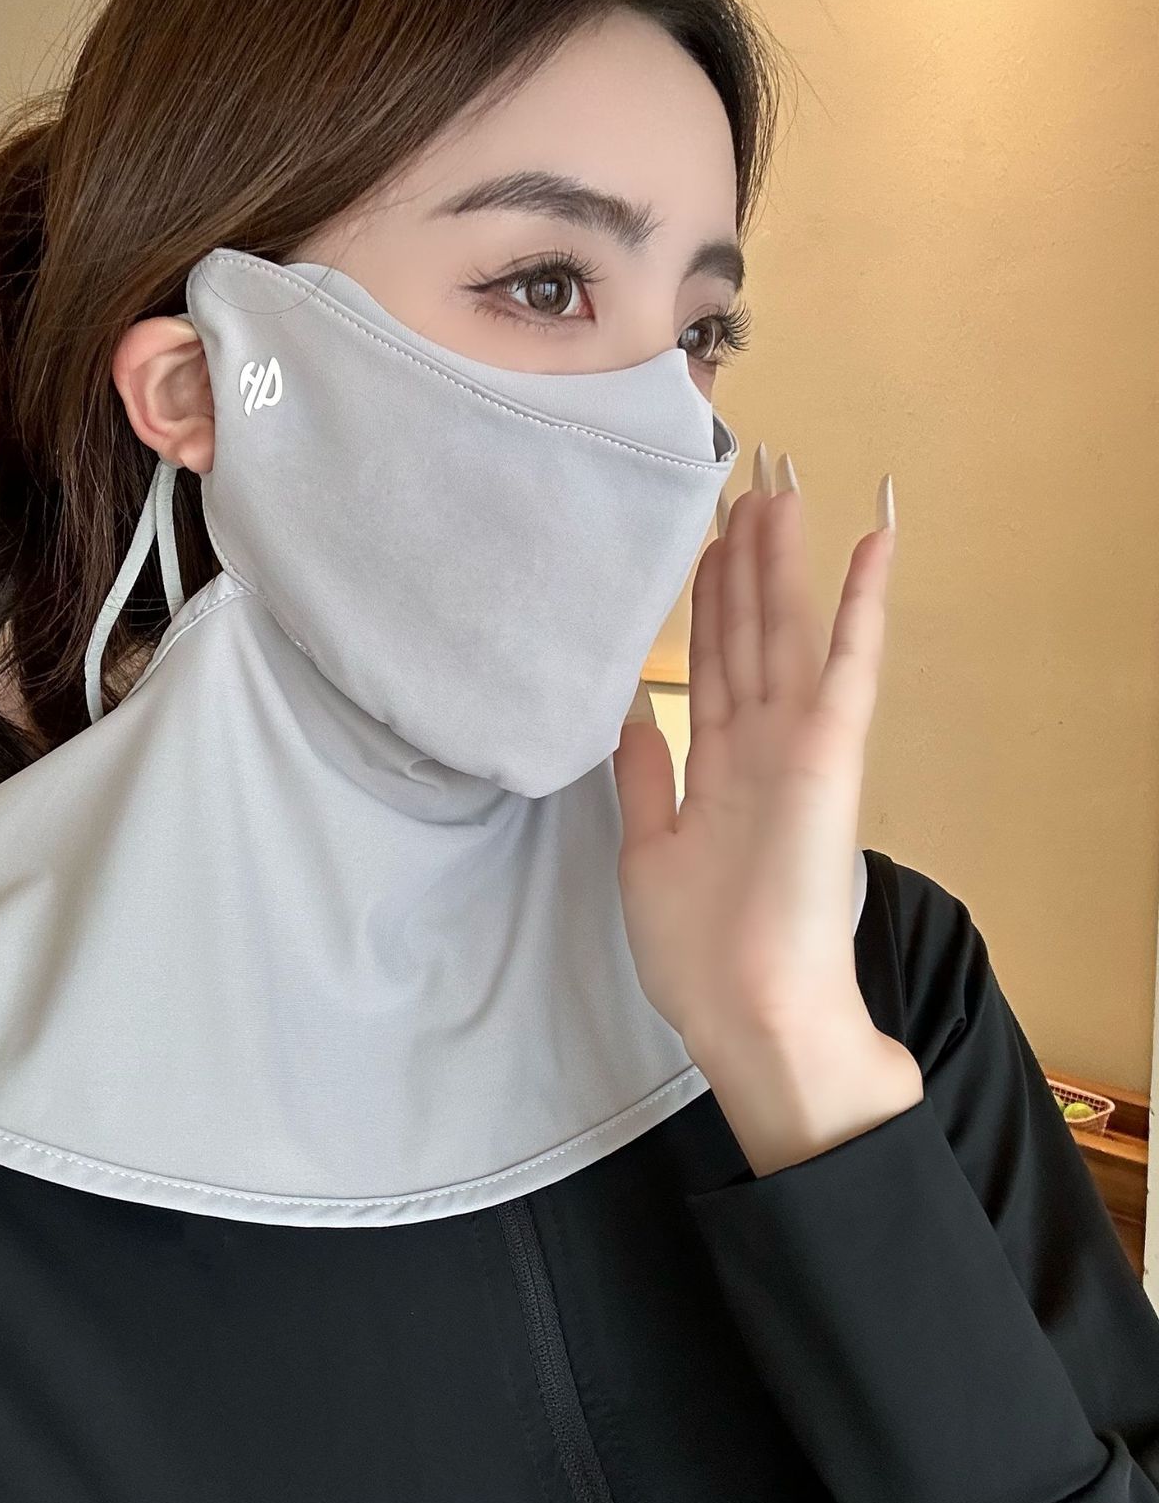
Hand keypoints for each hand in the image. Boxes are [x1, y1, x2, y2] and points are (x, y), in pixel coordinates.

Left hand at [611, 442, 920, 1169]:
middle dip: (743, 561)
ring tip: (778, 490)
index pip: (710, 662)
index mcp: (718, 768)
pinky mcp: (831, 753)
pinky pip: (849, 664)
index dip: (706, 600)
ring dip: (784, 560)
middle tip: (742, 486)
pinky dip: (862, 604)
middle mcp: (759, 745)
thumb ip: (644, 779)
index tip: (700, 542)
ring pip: (786, 629)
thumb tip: (631, 715)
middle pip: (747, 631)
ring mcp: (797, 744)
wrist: (753, 1016)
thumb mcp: (646, 852)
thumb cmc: (701, 955)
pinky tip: (871, 544)